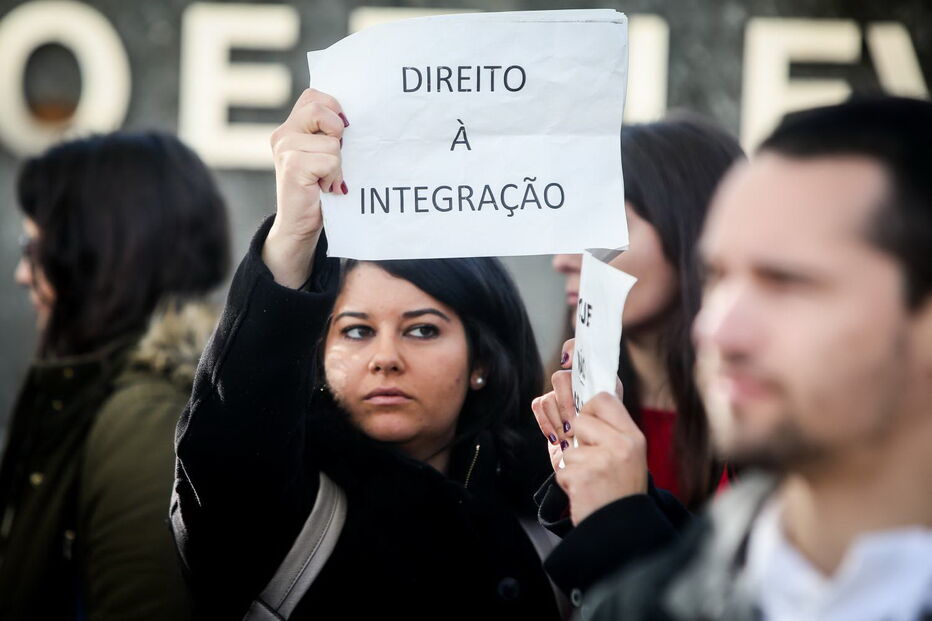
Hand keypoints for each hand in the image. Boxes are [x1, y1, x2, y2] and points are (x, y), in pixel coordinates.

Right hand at [263, 89, 347, 287]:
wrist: (300, 225)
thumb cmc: (318, 191)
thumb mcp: (323, 156)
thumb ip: (328, 134)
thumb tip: (353, 119)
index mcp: (290, 127)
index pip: (314, 96)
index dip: (334, 109)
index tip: (341, 134)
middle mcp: (283, 134)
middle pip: (321, 109)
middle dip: (338, 133)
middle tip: (334, 157)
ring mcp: (285, 149)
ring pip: (332, 141)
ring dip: (338, 164)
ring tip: (326, 179)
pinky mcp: (292, 166)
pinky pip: (330, 159)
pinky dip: (334, 176)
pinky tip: (324, 188)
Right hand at [530, 338, 624, 472]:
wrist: (596, 471)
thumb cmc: (612, 448)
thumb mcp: (619, 423)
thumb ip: (609, 404)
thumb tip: (596, 390)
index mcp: (598, 382)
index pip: (582, 351)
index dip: (572, 350)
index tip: (567, 362)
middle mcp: (578, 386)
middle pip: (561, 377)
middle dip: (566, 402)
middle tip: (573, 423)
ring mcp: (561, 399)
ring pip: (549, 395)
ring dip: (558, 418)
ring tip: (569, 436)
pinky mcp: (547, 412)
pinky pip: (539, 405)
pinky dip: (546, 423)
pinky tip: (557, 437)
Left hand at [558, 391, 646, 524]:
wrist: (621, 529)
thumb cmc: (621, 492)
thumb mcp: (629, 456)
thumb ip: (611, 432)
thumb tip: (587, 406)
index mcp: (633, 437)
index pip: (604, 399)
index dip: (589, 408)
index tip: (588, 423)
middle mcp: (620, 445)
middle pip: (579, 421)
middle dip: (578, 442)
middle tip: (593, 462)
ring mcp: (601, 461)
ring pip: (568, 450)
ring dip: (574, 467)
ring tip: (592, 482)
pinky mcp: (583, 477)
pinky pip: (562, 471)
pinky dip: (568, 484)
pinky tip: (585, 493)